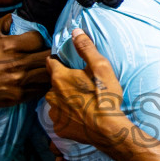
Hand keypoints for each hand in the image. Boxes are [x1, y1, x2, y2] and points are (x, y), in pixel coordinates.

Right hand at [0, 14, 50, 106]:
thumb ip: (5, 21)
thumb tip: (18, 14)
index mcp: (11, 46)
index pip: (39, 38)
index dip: (39, 38)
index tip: (36, 42)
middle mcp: (18, 63)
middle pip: (49, 56)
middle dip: (49, 53)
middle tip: (47, 53)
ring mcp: (21, 81)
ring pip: (49, 73)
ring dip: (49, 69)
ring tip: (46, 67)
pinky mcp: (21, 95)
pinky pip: (41, 88)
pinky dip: (42, 83)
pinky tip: (38, 79)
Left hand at [44, 29, 132, 152]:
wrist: (109, 130)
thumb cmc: (105, 97)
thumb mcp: (100, 67)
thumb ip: (86, 48)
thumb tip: (75, 31)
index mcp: (59, 78)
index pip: (50, 62)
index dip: (58, 61)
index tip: (66, 63)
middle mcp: (51, 95)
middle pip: (53, 83)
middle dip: (63, 83)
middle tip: (81, 86)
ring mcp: (54, 113)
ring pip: (56, 101)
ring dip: (64, 100)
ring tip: (82, 103)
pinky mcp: (59, 128)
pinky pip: (60, 118)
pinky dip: (68, 117)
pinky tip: (80, 117)